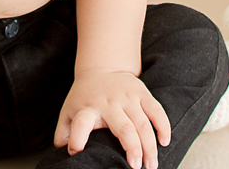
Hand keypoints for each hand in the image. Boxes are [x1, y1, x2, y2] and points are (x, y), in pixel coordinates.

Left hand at [54, 71, 170, 168]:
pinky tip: (164, 142)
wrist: (100, 69)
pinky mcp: (141, 93)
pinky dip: (163, 127)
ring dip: (150, 146)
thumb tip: (66, 156)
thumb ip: (64, 135)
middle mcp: (108, 102)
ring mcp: (127, 97)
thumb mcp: (68, 113)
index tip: (78, 151)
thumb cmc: (84, 99)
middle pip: (123, 128)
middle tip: (137, 168)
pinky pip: (157, 111)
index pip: (80, 124)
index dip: (78, 139)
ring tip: (151, 165)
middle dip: (133, 149)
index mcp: (87, 109)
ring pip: (143, 124)